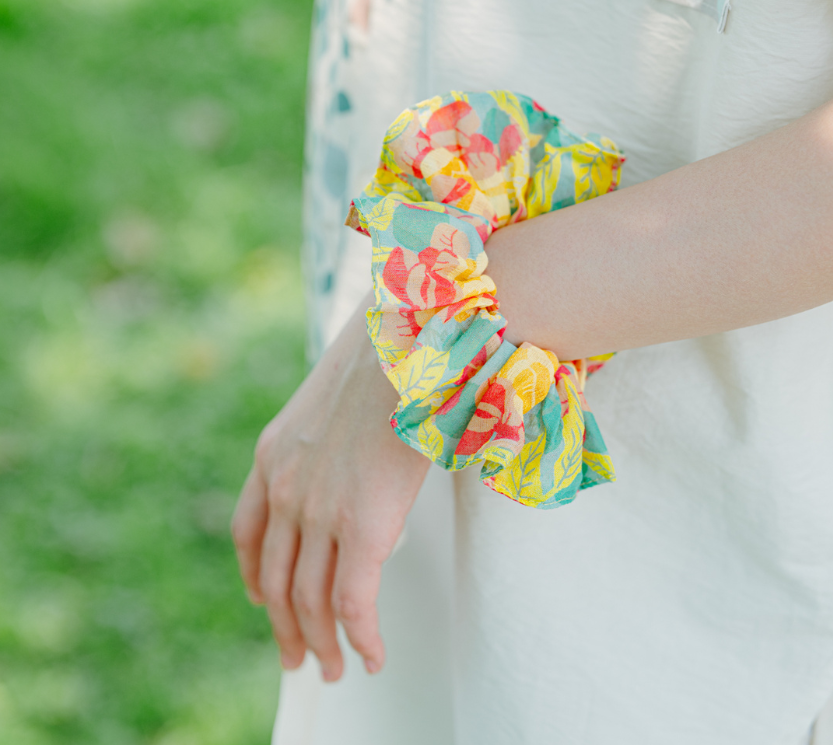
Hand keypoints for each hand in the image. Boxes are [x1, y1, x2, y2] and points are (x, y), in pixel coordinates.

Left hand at [231, 296, 429, 679]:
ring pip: (312, 601)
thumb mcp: (338, 388)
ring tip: (339, 670)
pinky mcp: (363, 525)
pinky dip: (363, 639)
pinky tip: (373, 657)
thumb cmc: (391, 348)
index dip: (254, 577)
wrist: (409, 336)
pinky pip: (355, 603)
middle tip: (301, 659)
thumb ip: (336, 429)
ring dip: (323, 645)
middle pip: (276, 580)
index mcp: (274, 452)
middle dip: (287, 628)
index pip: (248, 533)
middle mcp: (286, 488)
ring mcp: (320, 509)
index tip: (262, 601)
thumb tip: (365, 440)